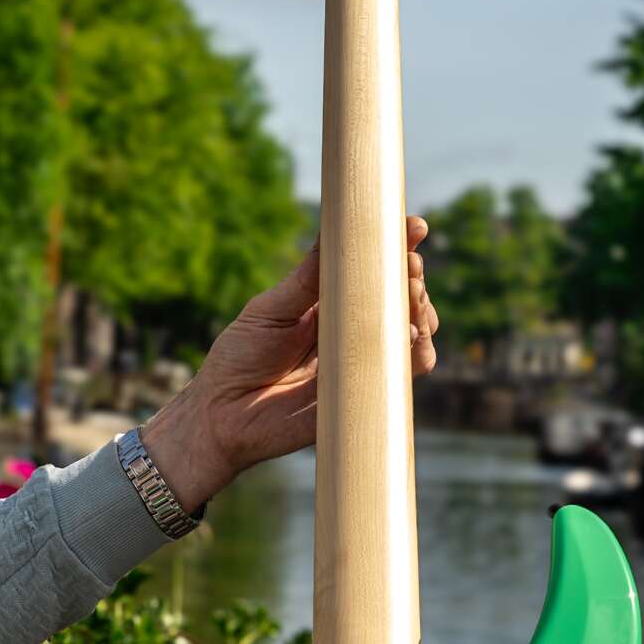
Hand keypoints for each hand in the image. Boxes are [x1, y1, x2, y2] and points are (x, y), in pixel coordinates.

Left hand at [140, 217, 435, 514]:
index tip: (414, 228)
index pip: (373, 272)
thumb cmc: (240, 358)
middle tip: (410, 263)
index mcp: (331, 305)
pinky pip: (403, 375)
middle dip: (413, 277)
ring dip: (421, 310)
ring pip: (412, 334)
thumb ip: (307, 277)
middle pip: (402, 300)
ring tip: (412, 293)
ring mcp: (362, 364)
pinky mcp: (365, 397)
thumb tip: (335, 228)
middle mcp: (353, 332)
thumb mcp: (271, 308)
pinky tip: (408, 335)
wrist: (222, 415)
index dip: (398, 250)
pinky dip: (415, 353)